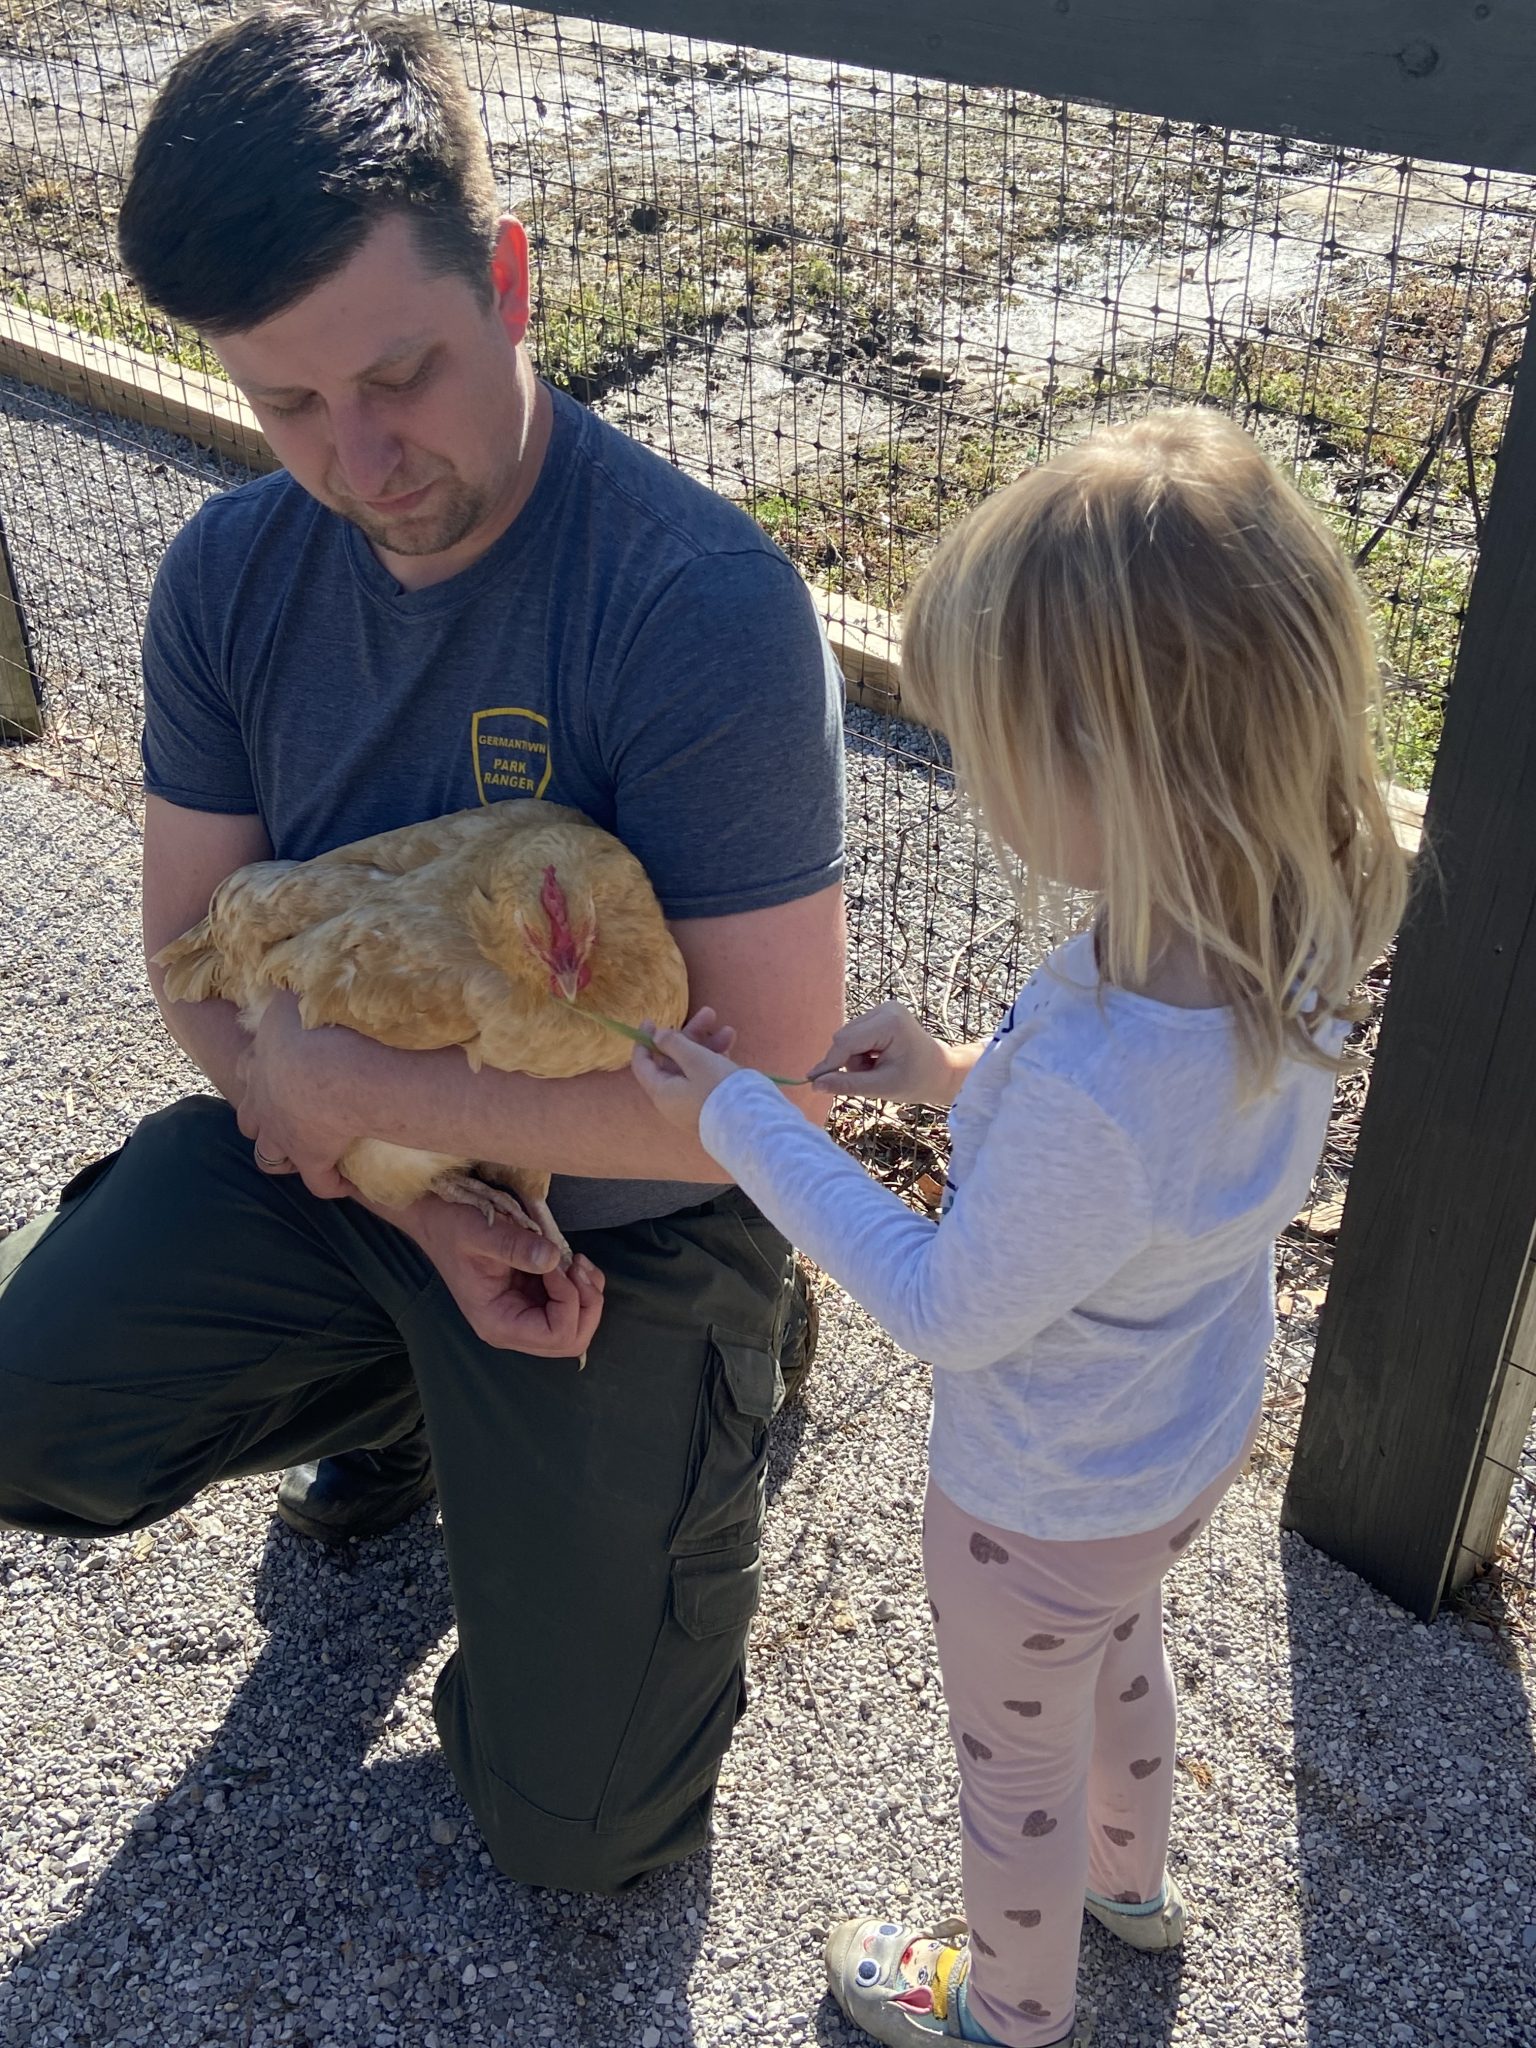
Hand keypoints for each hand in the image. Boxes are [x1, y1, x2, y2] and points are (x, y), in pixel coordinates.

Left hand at [235, 991, 362, 1198]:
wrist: (330, 1064)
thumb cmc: (315, 1022)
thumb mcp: (297, 992)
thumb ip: (294, 986)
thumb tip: (300, 972)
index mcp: (260, 1058)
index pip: (250, 1068)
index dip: (261, 1074)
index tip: (282, 1075)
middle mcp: (262, 1099)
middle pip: (248, 1117)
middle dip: (261, 1119)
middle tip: (286, 1116)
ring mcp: (282, 1132)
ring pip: (267, 1154)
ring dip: (281, 1154)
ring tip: (303, 1154)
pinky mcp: (310, 1157)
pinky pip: (318, 1182)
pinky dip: (330, 1184)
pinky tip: (345, 1184)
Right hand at [388, 1192, 605, 1355]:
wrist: (438, 1220)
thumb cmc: (452, 1227)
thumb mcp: (479, 1231)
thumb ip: (514, 1245)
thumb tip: (551, 1258)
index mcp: (498, 1322)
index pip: (555, 1336)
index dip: (569, 1301)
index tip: (557, 1264)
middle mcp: (513, 1327)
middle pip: (572, 1340)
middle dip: (587, 1304)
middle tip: (577, 1265)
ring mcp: (525, 1315)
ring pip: (578, 1325)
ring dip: (588, 1294)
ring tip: (577, 1261)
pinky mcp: (533, 1299)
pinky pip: (572, 1306)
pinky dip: (583, 1285)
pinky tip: (572, 1261)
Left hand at [629, 1005, 738, 1135]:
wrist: (748, 1124)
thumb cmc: (716, 1088)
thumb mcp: (694, 1059)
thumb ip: (674, 1044)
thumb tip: (657, 1036)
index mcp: (661, 1090)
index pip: (643, 1064)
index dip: (645, 1040)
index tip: (651, 1020)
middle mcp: (673, 1098)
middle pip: (674, 1060)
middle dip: (691, 1035)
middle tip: (709, 1014)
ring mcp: (692, 1102)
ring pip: (695, 1066)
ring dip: (709, 1045)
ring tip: (729, 1031)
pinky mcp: (710, 1104)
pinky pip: (707, 1077)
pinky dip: (716, 1061)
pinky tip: (730, 1048)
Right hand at [807, 1001, 957, 1105]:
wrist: (942, 1072)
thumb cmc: (918, 1081)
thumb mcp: (882, 1087)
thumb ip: (848, 1084)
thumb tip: (816, 1084)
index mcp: (890, 1023)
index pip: (846, 1042)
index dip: (829, 1063)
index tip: (812, 1081)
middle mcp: (885, 1008)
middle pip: (844, 1038)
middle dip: (849, 1062)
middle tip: (870, 1078)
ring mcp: (883, 1008)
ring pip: (847, 1037)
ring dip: (856, 1059)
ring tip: (878, 1069)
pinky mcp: (881, 1014)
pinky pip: (856, 1035)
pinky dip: (861, 1052)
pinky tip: (879, 1059)